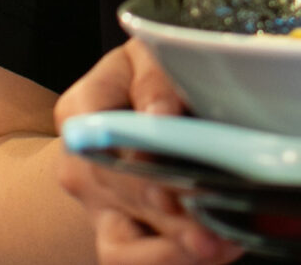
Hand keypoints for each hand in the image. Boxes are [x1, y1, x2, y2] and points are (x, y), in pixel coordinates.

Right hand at [52, 41, 242, 264]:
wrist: (142, 104)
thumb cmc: (153, 73)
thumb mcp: (151, 55)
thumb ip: (155, 79)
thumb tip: (160, 113)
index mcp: (80, 112)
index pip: (101, 142)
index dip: (141, 167)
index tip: (181, 183)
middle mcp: (80, 166)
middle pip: (122, 199)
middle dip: (171, 214)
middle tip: (217, 221)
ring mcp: (98, 207)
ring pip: (121, 248)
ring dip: (172, 251)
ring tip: (219, 245)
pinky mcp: (122, 234)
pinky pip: (138, 260)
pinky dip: (178, 258)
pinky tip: (220, 249)